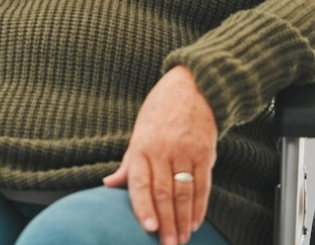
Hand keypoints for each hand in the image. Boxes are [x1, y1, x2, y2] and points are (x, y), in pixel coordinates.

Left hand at [103, 67, 217, 244]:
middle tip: (166, 244)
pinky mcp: (206, 153)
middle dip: (165, 222)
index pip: (140, 181)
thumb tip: (109, 184)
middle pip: (164, 192)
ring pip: (184, 192)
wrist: (193, 86)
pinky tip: (195, 223)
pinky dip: (200, 207)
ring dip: (182, 220)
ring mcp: (186, 151)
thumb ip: (128, 162)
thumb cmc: (160, 110)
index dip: (143, 205)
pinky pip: (204, 184)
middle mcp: (164, 149)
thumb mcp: (138, 131)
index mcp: (142, 145)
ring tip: (180, 239)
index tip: (147, 227)